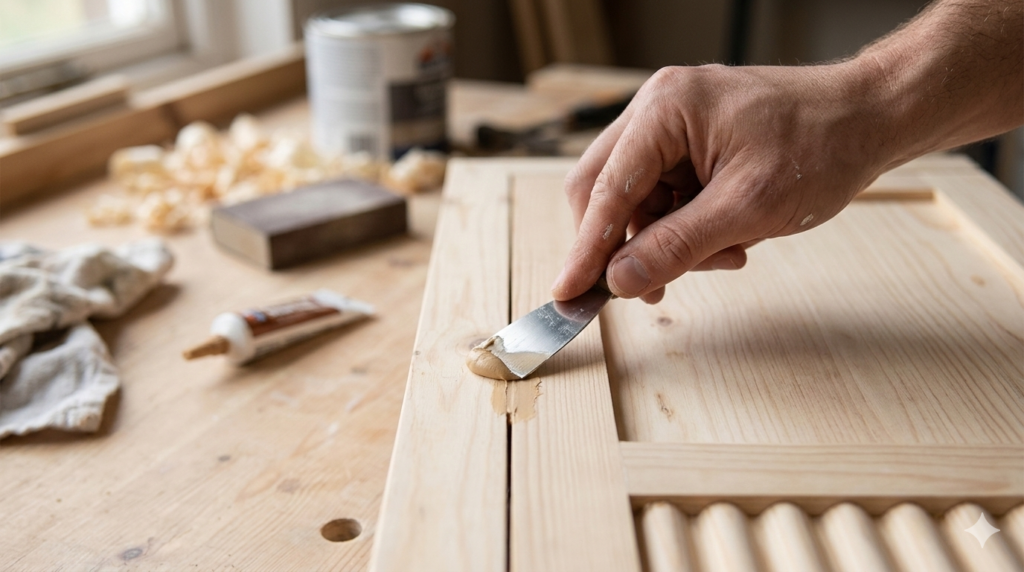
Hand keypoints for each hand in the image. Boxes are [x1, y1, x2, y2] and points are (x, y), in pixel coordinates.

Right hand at [551, 63, 891, 303]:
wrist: (870, 118)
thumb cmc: (821, 144)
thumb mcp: (748, 208)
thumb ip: (677, 245)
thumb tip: (620, 280)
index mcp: (665, 110)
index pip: (606, 189)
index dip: (586, 248)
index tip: (567, 293)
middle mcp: (658, 110)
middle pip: (606, 191)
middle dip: (628, 245)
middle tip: (647, 288)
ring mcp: (672, 126)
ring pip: (637, 202)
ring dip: (668, 241)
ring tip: (726, 255)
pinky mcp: (690, 145)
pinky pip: (666, 198)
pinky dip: (688, 229)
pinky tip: (729, 241)